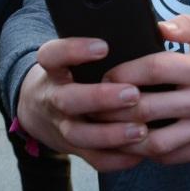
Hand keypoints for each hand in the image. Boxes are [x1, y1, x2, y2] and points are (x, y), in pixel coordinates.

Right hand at [16, 37, 147, 171]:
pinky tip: (140, 152)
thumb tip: (149, 32)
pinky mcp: (73, 149)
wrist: (40, 109)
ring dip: (110, 134)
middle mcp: (54, 98)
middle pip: (68, 100)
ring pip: (79, 135)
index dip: (74, 51)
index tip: (103, 46)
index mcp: (53, 70)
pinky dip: (116, 158)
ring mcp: (61, 126)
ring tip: (140, 129)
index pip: (52, 55)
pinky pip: (93, 158)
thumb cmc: (71, 74)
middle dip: (99, 98)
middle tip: (132, 93)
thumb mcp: (71, 56)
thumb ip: (98, 48)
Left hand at [106, 15, 189, 164]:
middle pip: (148, 109)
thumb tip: (157, 27)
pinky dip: (149, 152)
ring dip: (127, 138)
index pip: (154, 70)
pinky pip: (173, 157)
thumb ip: (185, 25)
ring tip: (108, 129)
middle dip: (114, 109)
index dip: (124, 73)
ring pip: (157, 142)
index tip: (106, 75)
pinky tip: (133, 142)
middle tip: (94, 105)